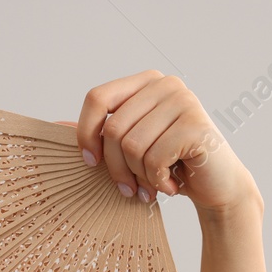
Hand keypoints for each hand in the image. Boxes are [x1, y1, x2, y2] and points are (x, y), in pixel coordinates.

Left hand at [58, 70, 259, 216]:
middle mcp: (166, 84)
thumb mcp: (129, 149)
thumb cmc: (169, 167)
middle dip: (115, 168)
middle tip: (129, 189)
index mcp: (146, 83)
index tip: (89, 163)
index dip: (85, 133)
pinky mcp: (196, 125)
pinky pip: (154, 159)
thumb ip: (99, 135)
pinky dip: (157, 182)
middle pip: (112, 129)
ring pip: (131, 146)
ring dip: (139, 177)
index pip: (97, 97)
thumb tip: (54, 126)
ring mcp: (184, 101)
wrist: (217, 187)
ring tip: (153, 185)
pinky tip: (171, 186)